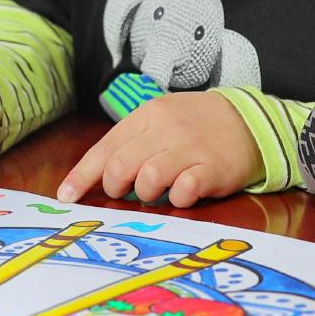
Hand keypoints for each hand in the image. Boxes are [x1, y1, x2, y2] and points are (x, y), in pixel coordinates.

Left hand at [56, 92, 259, 206]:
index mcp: (146, 116)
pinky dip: (178, 199)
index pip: (105, 148)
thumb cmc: (195, 125)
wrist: (248, 121)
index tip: (66, 197)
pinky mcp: (212, 169)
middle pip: (120, 167)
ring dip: (147, 194)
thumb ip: (130, 143)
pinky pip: (183, 193)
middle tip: (127, 192)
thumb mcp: (160, 121)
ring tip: (160, 190)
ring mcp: (189, 148)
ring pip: (148, 181)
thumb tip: (95, 176)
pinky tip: (184, 192)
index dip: (82, 176)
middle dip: (116, 188)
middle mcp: (165, 129)